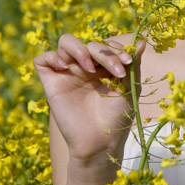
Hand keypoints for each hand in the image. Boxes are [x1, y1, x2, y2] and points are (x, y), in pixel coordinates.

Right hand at [34, 34, 143, 163]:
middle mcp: (85, 66)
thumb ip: (133, 63)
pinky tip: (64, 66)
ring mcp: (68, 73)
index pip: (106, 44)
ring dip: (80, 49)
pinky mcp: (51, 83)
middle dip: (105, 53)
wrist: (101, 142)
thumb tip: (142, 41)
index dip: (116, 48)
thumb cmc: (117, 118)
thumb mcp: (129, 88)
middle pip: (89, 43)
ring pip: (66, 42)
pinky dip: (51, 56)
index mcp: (103, 66)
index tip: (127, 62)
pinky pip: (42, 60)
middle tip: (116, 71)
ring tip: (89, 68)